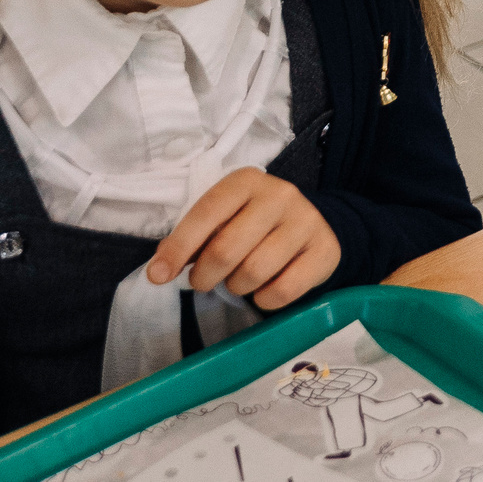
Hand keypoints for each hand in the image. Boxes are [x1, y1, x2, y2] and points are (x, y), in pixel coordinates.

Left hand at [147, 167, 340, 310]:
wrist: (311, 226)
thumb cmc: (253, 224)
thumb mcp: (224, 219)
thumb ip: (194, 239)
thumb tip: (160, 270)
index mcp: (246, 181)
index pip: (206, 213)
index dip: (178, 248)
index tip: (157, 276)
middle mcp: (279, 194)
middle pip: (227, 249)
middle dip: (205, 275)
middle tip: (202, 282)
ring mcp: (306, 221)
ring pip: (254, 272)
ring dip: (236, 286)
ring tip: (238, 280)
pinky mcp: (325, 250)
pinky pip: (283, 290)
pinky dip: (264, 300)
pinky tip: (263, 290)